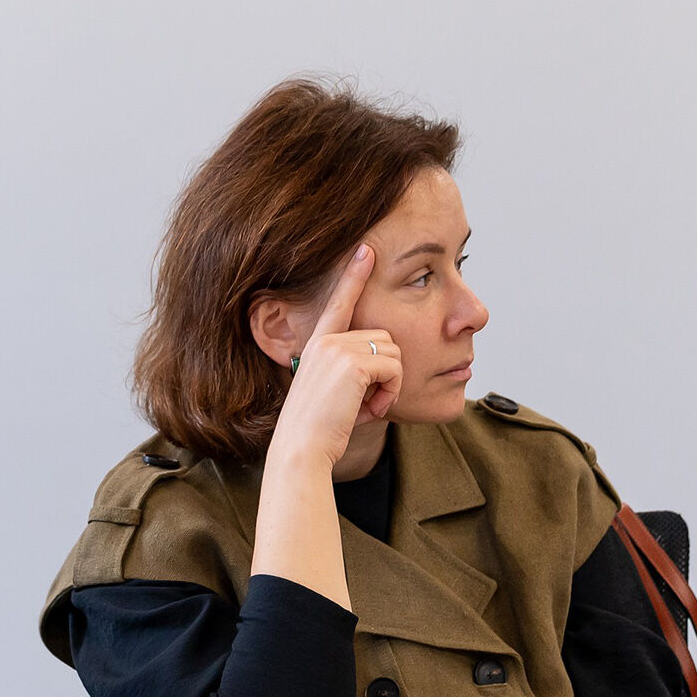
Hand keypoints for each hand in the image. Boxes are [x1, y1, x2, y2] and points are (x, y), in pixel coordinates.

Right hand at [270, 243, 402, 470]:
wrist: (302, 448)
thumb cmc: (320, 430)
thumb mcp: (337, 394)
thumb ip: (358, 372)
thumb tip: (390, 367)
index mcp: (317, 344)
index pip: (339, 302)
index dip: (353, 274)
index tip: (365, 248)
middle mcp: (325, 339)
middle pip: (385, 337)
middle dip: (387, 373)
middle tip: (367, 402)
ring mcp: (337, 348)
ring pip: (394, 353)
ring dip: (390, 384)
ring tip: (366, 406)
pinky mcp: (352, 363)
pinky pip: (394, 369)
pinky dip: (390, 393)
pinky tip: (369, 408)